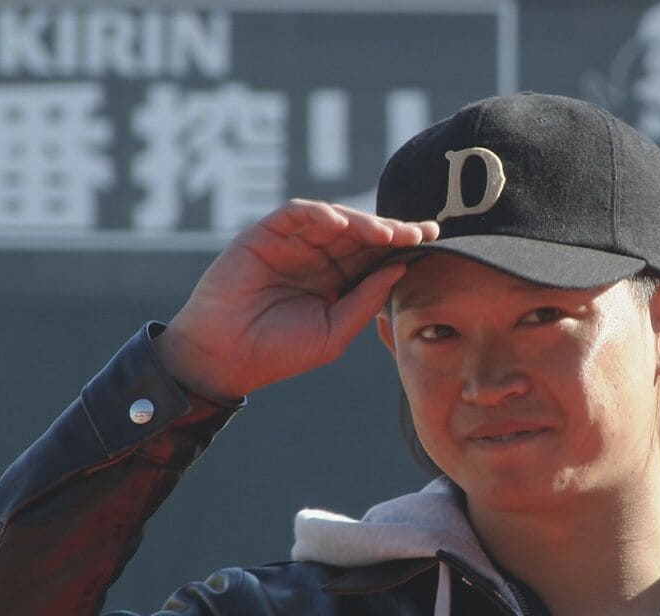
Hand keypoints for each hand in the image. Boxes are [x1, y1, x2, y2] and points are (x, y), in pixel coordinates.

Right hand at [154, 199, 437, 400]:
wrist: (225, 359)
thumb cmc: (279, 351)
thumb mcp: (335, 332)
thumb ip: (366, 300)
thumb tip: (401, 268)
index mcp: (337, 280)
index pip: (375, 255)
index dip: (402, 245)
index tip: (434, 240)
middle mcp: (317, 257)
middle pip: (361, 233)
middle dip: (392, 229)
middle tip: (420, 231)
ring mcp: (292, 244)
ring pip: (334, 219)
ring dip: (362, 221)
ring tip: (387, 232)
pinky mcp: (264, 235)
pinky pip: (295, 213)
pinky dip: (319, 213)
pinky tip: (340, 223)